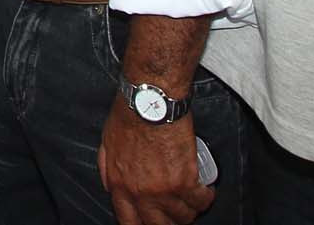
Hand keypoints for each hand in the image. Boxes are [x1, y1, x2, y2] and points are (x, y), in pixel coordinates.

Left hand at [98, 94, 214, 224]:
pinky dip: (205, 198)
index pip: (129, 222)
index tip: (151, 222)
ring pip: (183, 217)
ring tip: (192, 200)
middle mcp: (140, 193)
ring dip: (190, 211)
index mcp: (119, 184)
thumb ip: (108, 168)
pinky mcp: (185, 180)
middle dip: (169, 222)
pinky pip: (200, 200)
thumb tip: (110, 185)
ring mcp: (163, 190)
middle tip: (175, 214)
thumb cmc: (129, 115)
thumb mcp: (107, 143)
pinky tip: (206, 191)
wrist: (150, 100)